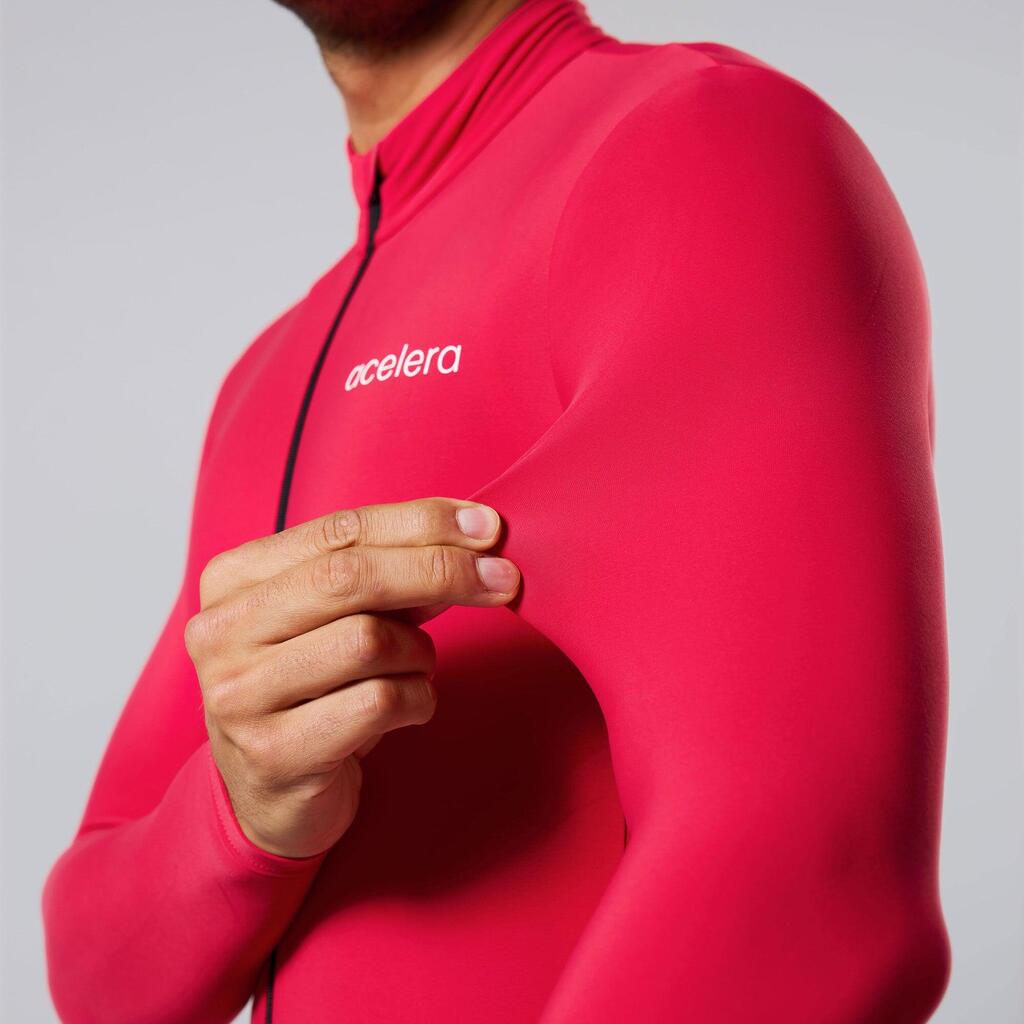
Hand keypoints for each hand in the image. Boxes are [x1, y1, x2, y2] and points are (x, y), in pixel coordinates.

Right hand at [184, 497, 519, 857]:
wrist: (273, 792)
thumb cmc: (315, 686)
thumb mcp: (342, 617)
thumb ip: (393, 576)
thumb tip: (473, 540)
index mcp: (233, 578)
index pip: (340, 529)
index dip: (422, 522)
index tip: (487, 526)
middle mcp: (221, 631)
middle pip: (350, 577)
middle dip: (441, 570)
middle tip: (502, 578)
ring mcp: (239, 695)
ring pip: (369, 641)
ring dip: (420, 652)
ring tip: (416, 668)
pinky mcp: (272, 753)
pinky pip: (377, 703)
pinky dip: (417, 699)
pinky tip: (409, 707)